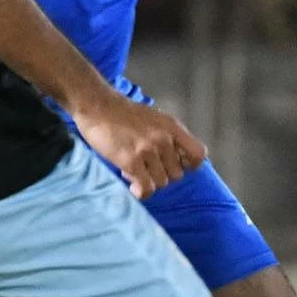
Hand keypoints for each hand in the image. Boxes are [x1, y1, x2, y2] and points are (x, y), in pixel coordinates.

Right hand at [74, 92, 206, 198]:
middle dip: (162, 174)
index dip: (190, 164)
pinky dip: (141, 190)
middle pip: (178, 174)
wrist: (97, 105)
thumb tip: (177, 163)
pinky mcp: (130, 161)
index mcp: (173, 127)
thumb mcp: (156, 119)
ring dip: (148, 180)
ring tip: (135, 169)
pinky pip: (146, 188)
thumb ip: (169, 137)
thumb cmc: (124, 114)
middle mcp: (164, 139)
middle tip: (146, 167)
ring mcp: (148, 150)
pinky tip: (132, 184)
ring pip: (162, 183)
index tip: (176, 164)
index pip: (199, 154)